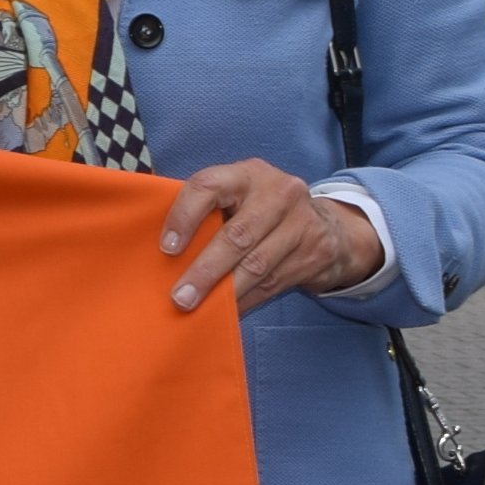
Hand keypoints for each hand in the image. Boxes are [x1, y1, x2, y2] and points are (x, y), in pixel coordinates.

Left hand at [159, 161, 386, 311]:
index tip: (166, 248)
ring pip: (256, 265)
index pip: (208, 186)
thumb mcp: (236, 195)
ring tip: (197, 308)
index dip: (184, 217)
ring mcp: (301, 222)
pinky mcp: (314, 252)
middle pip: (237, 236)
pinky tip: (226, 311)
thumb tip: (156, 247)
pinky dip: (245, 299)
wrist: (327, 224)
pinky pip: (273, 282)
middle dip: (204, 270)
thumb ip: (204, 210)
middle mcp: (278, 193)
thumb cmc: (259, 209)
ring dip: (224, 292)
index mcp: (247, 174)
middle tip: (179, 296)